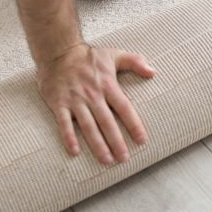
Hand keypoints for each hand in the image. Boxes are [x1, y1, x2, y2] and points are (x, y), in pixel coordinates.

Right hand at [35, 42, 155, 164]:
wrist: (58, 51)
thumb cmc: (89, 57)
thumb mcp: (115, 55)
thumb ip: (135, 62)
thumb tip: (153, 72)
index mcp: (108, 85)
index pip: (124, 108)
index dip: (134, 124)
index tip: (142, 140)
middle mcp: (92, 94)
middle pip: (107, 122)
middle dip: (116, 141)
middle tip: (124, 159)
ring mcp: (75, 100)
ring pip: (88, 126)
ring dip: (97, 144)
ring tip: (106, 160)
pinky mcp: (59, 103)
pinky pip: (64, 123)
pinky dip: (69, 137)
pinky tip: (75, 152)